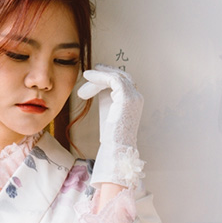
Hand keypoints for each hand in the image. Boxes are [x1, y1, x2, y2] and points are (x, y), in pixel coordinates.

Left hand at [77, 65, 144, 186]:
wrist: (116, 148)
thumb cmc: (111, 137)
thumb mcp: (109, 114)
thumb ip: (108, 101)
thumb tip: (97, 91)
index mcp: (133, 102)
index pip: (122, 82)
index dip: (108, 77)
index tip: (94, 77)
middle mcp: (136, 97)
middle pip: (120, 77)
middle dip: (103, 74)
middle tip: (88, 74)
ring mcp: (133, 96)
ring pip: (115, 77)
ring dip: (98, 77)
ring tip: (85, 77)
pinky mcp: (126, 97)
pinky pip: (112, 79)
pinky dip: (100, 76)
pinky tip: (88, 77)